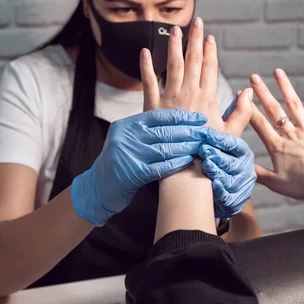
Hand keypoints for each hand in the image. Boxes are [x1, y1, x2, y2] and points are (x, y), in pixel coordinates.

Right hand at [71, 109, 208, 226]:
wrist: (97, 188)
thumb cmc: (118, 162)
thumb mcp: (126, 139)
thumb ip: (145, 129)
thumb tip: (177, 119)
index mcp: (126, 125)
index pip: (158, 116)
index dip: (181, 116)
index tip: (198, 118)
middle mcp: (125, 137)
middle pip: (163, 131)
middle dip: (188, 131)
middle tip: (206, 132)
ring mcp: (128, 155)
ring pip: (163, 148)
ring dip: (185, 147)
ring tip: (201, 146)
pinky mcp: (132, 174)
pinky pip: (159, 167)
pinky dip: (175, 164)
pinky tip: (187, 161)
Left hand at [140, 18, 255, 217]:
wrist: (185, 167)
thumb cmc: (209, 151)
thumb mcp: (231, 132)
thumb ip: (242, 112)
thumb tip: (249, 91)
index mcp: (208, 98)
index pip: (209, 68)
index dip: (210, 51)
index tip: (209, 37)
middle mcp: (189, 93)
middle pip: (193, 60)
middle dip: (195, 39)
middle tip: (196, 21)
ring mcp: (170, 98)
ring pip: (173, 65)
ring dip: (174, 46)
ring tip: (174, 29)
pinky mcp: (153, 105)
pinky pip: (149, 81)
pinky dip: (146, 66)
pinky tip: (145, 51)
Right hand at [250, 69, 303, 199]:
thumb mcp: (277, 184)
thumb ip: (259, 174)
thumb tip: (242, 167)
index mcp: (277, 147)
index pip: (259, 124)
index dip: (249, 109)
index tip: (240, 96)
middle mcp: (290, 134)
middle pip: (274, 110)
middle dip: (262, 92)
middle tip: (253, 77)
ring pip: (294, 105)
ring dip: (285, 87)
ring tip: (278, 71)